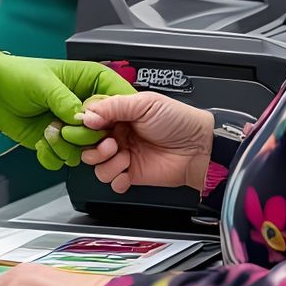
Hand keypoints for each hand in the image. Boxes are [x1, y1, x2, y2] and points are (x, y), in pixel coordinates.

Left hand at [0, 56, 134, 169]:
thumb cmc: (17, 76)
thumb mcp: (45, 83)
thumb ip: (67, 101)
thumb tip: (83, 119)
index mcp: (92, 81)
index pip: (120, 100)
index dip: (113, 116)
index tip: (97, 122)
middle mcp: (87, 106)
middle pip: (108, 133)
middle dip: (85, 137)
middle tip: (66, 128)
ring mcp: (74, 126)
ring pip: (88, 151)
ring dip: (65, 146)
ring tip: (48, 130)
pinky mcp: (60, 142)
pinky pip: (66, 159)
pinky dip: (52, 154)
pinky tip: (42, 139)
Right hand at [77, 93, 215, 192]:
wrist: (200, 147)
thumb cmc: (179, 120)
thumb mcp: (146, 104)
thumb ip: (114, 106)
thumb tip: (87, 114)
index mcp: (120, 113)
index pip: (90, 118)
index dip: (85, 124)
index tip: (89, 126)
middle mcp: (119, 134)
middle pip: (88, 143)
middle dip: (93, 146)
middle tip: (110, 143)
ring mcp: (124, 155)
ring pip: (96, 164)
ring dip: (105, 162)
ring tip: (123, 156)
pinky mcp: (132, 174)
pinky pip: (111, 181)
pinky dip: (116, 179)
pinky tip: (128, 171)